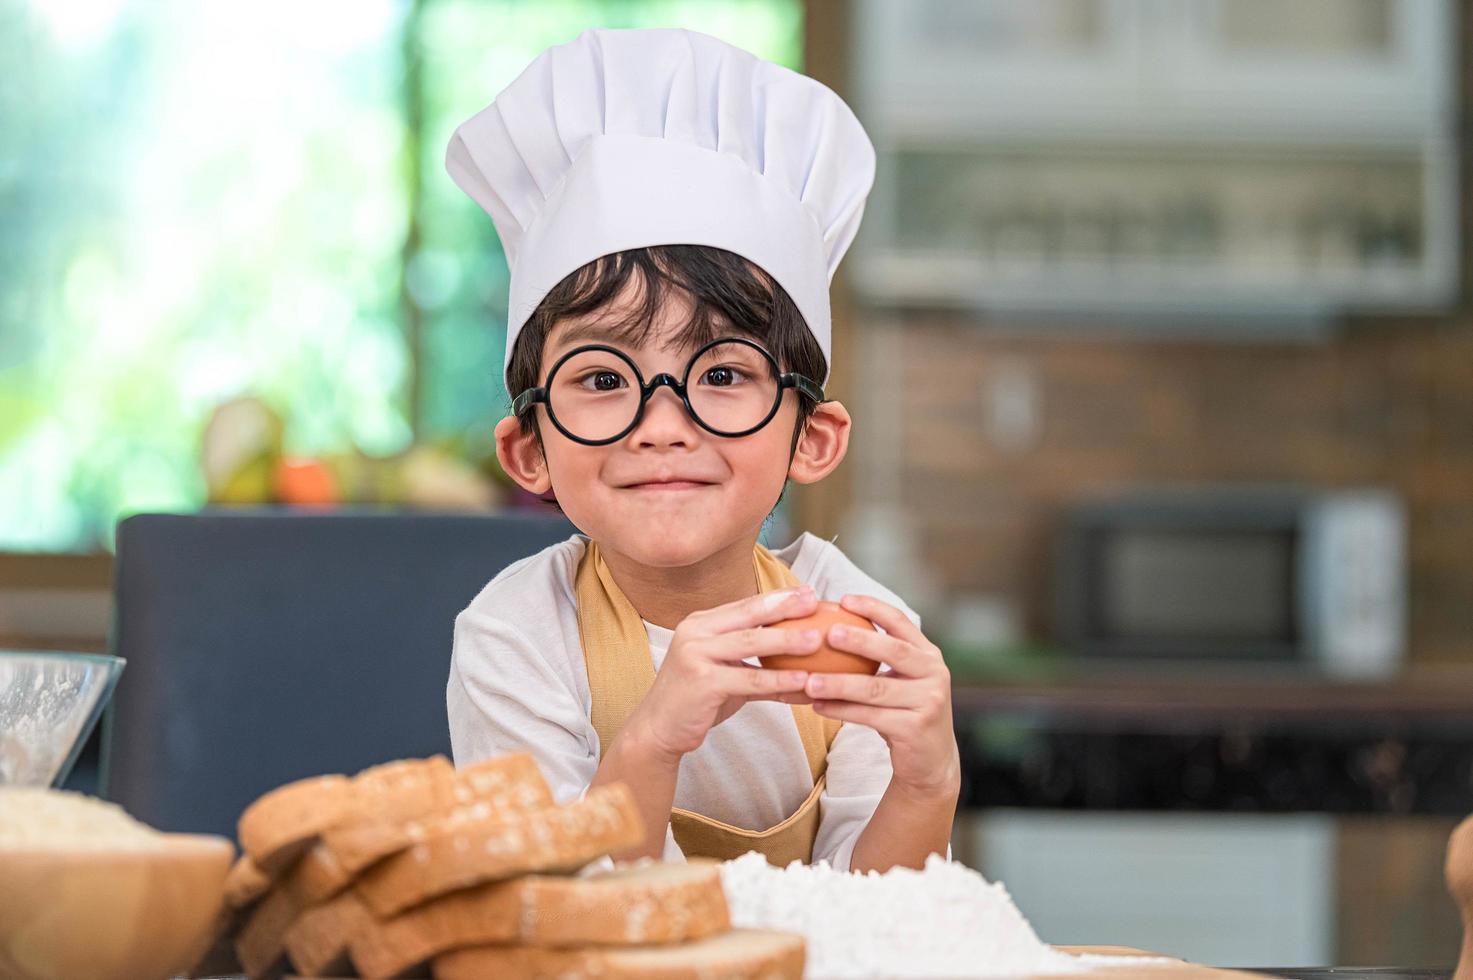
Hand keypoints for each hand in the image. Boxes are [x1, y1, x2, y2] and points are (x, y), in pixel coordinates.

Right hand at [626, 585, 823, 763]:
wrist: (658, 729)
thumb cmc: (696, 700)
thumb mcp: (727, 674)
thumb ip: (758, 665)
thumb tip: (803, 666)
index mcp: (701, 623)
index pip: (745, 605)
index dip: (778, 597)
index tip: (808, 593)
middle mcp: (696, 632)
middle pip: (748, 614)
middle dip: (785, 607)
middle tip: (815, 603)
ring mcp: (695, 654)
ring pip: (751, 643)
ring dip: (787, 640)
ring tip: (817, 640)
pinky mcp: (701, 681)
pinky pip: (749, 679)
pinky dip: (779, 680)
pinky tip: (802, 681)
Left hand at [803, 594, 960, 800]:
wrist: (930, 761)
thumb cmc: (905, 712)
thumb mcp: (901, 680)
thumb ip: (880, 657)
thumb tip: (826, 625)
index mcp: (928, 655)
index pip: (901, 622)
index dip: (873, 608)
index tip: (844, 599)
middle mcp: (934, 673)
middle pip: (893, 650)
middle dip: (859, 639)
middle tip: (826, 633)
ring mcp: (928, 701)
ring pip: (875, 688)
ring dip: (839, 683)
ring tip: (809, 680)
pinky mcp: (915, 728)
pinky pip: (870, 716)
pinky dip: (841, 710)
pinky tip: (817, 705)